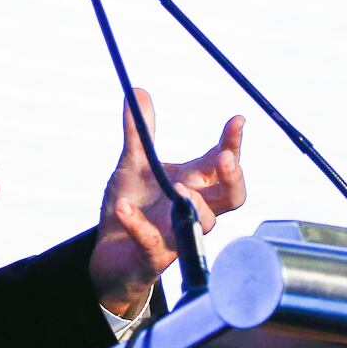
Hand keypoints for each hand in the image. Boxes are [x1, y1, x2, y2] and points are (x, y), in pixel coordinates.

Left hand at [89, 89, 245, 316]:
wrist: (109, 253)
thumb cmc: (133, 205)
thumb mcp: (133, 164)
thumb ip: (139, 132)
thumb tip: (138, 91)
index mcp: (193, 183)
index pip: (221, 163)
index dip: (232, 143)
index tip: (237, 120)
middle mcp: (193, 209)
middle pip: (231, 197)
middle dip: (233, 178)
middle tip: (225, 158)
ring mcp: (176, 234)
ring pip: (203, 224)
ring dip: (194, 203)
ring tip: (178, 186)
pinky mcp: (153, 256)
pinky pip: (152, 242)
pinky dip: (138, 224)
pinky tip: (123, 207)